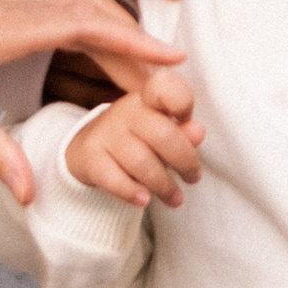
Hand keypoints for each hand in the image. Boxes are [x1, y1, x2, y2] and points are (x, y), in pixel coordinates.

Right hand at [67, 69, 204, 210]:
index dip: (182, 102)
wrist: (89, 150)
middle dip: (185, 162)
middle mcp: (126, 110)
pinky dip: (131, 192)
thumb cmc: (139, 139)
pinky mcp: (89, 157)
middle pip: (162, 135)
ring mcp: (105, 132)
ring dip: (164, 186)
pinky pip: (113, 178)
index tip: (192, 125)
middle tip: (193, 178)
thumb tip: (198, 132)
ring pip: (141, 162)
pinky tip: (144, 200)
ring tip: (176, 198)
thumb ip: (183, 132)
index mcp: (148, 98)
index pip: (164, 87)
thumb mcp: (163, 132)